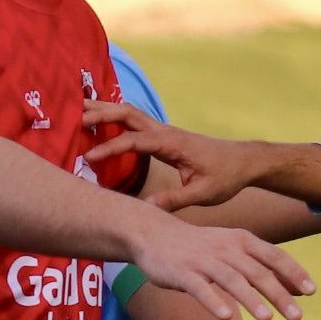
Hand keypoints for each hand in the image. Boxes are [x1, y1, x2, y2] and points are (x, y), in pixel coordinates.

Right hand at [83, 105, 320, 210]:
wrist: (244, 162)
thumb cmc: (226, 177)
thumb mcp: (203, 193)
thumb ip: (175, 200)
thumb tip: (146, 210)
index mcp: (173, 144)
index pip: (135, 141)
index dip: (111, 148)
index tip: (89, 157)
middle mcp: (167, 132)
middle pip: (129, 115)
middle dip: (102, 114)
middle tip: (76, 117)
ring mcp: (165, 132)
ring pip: (131, 114)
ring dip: (107, 110)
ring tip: (80, 109)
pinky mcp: (165, 136)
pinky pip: (136, 122)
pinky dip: (117, 118)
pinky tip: (103, 120)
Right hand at [129, 215, 314, 319]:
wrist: (154, 233)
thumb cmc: (200, 247)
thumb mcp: (235, 251)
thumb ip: (266, 268)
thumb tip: (300, 290)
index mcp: (241, 240)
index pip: (274, 256)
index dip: (293, 273)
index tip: (311, 292)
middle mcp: (225, 248)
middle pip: (257, 272)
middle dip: (279, 295)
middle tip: (297, 317)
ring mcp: (203, 261)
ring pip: (231, 280)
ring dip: (250, 300)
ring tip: (267, 319)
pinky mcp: (181, 273)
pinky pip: (199, 289)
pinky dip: (213, 301)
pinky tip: (227, 317)